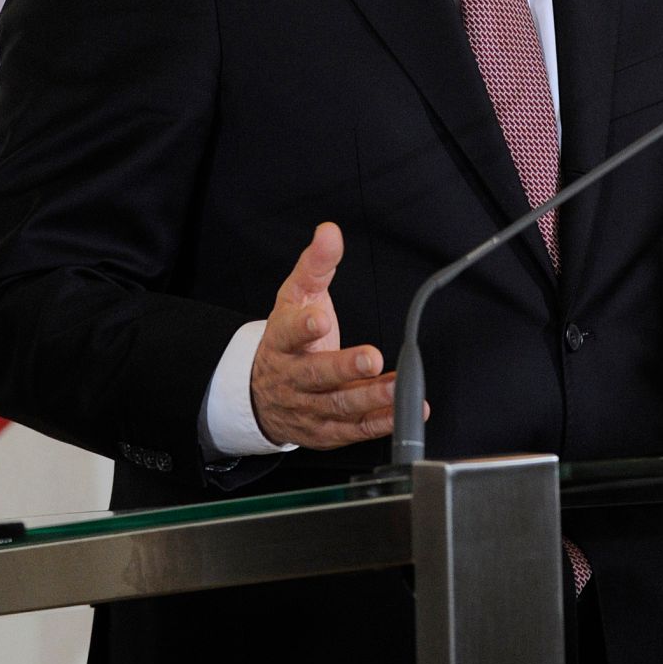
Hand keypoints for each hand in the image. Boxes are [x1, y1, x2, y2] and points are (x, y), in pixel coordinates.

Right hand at [250, 221, 420, 448]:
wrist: (260, 392)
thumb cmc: (286, 338)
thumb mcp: (296, 296)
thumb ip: (316, 264)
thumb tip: (329, 231)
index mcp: (281, 341)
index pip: (288, 333)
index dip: (304, 328)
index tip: (321, 319)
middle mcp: (292, 377)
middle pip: (316, 375)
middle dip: (344, 367)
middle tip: (371, 356)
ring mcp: (307, 408)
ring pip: (337, 406)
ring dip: (370, 398)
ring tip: (398, 386)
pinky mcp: (324, 432)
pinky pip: (351, 430)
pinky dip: (378, 423)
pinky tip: (402, 411)